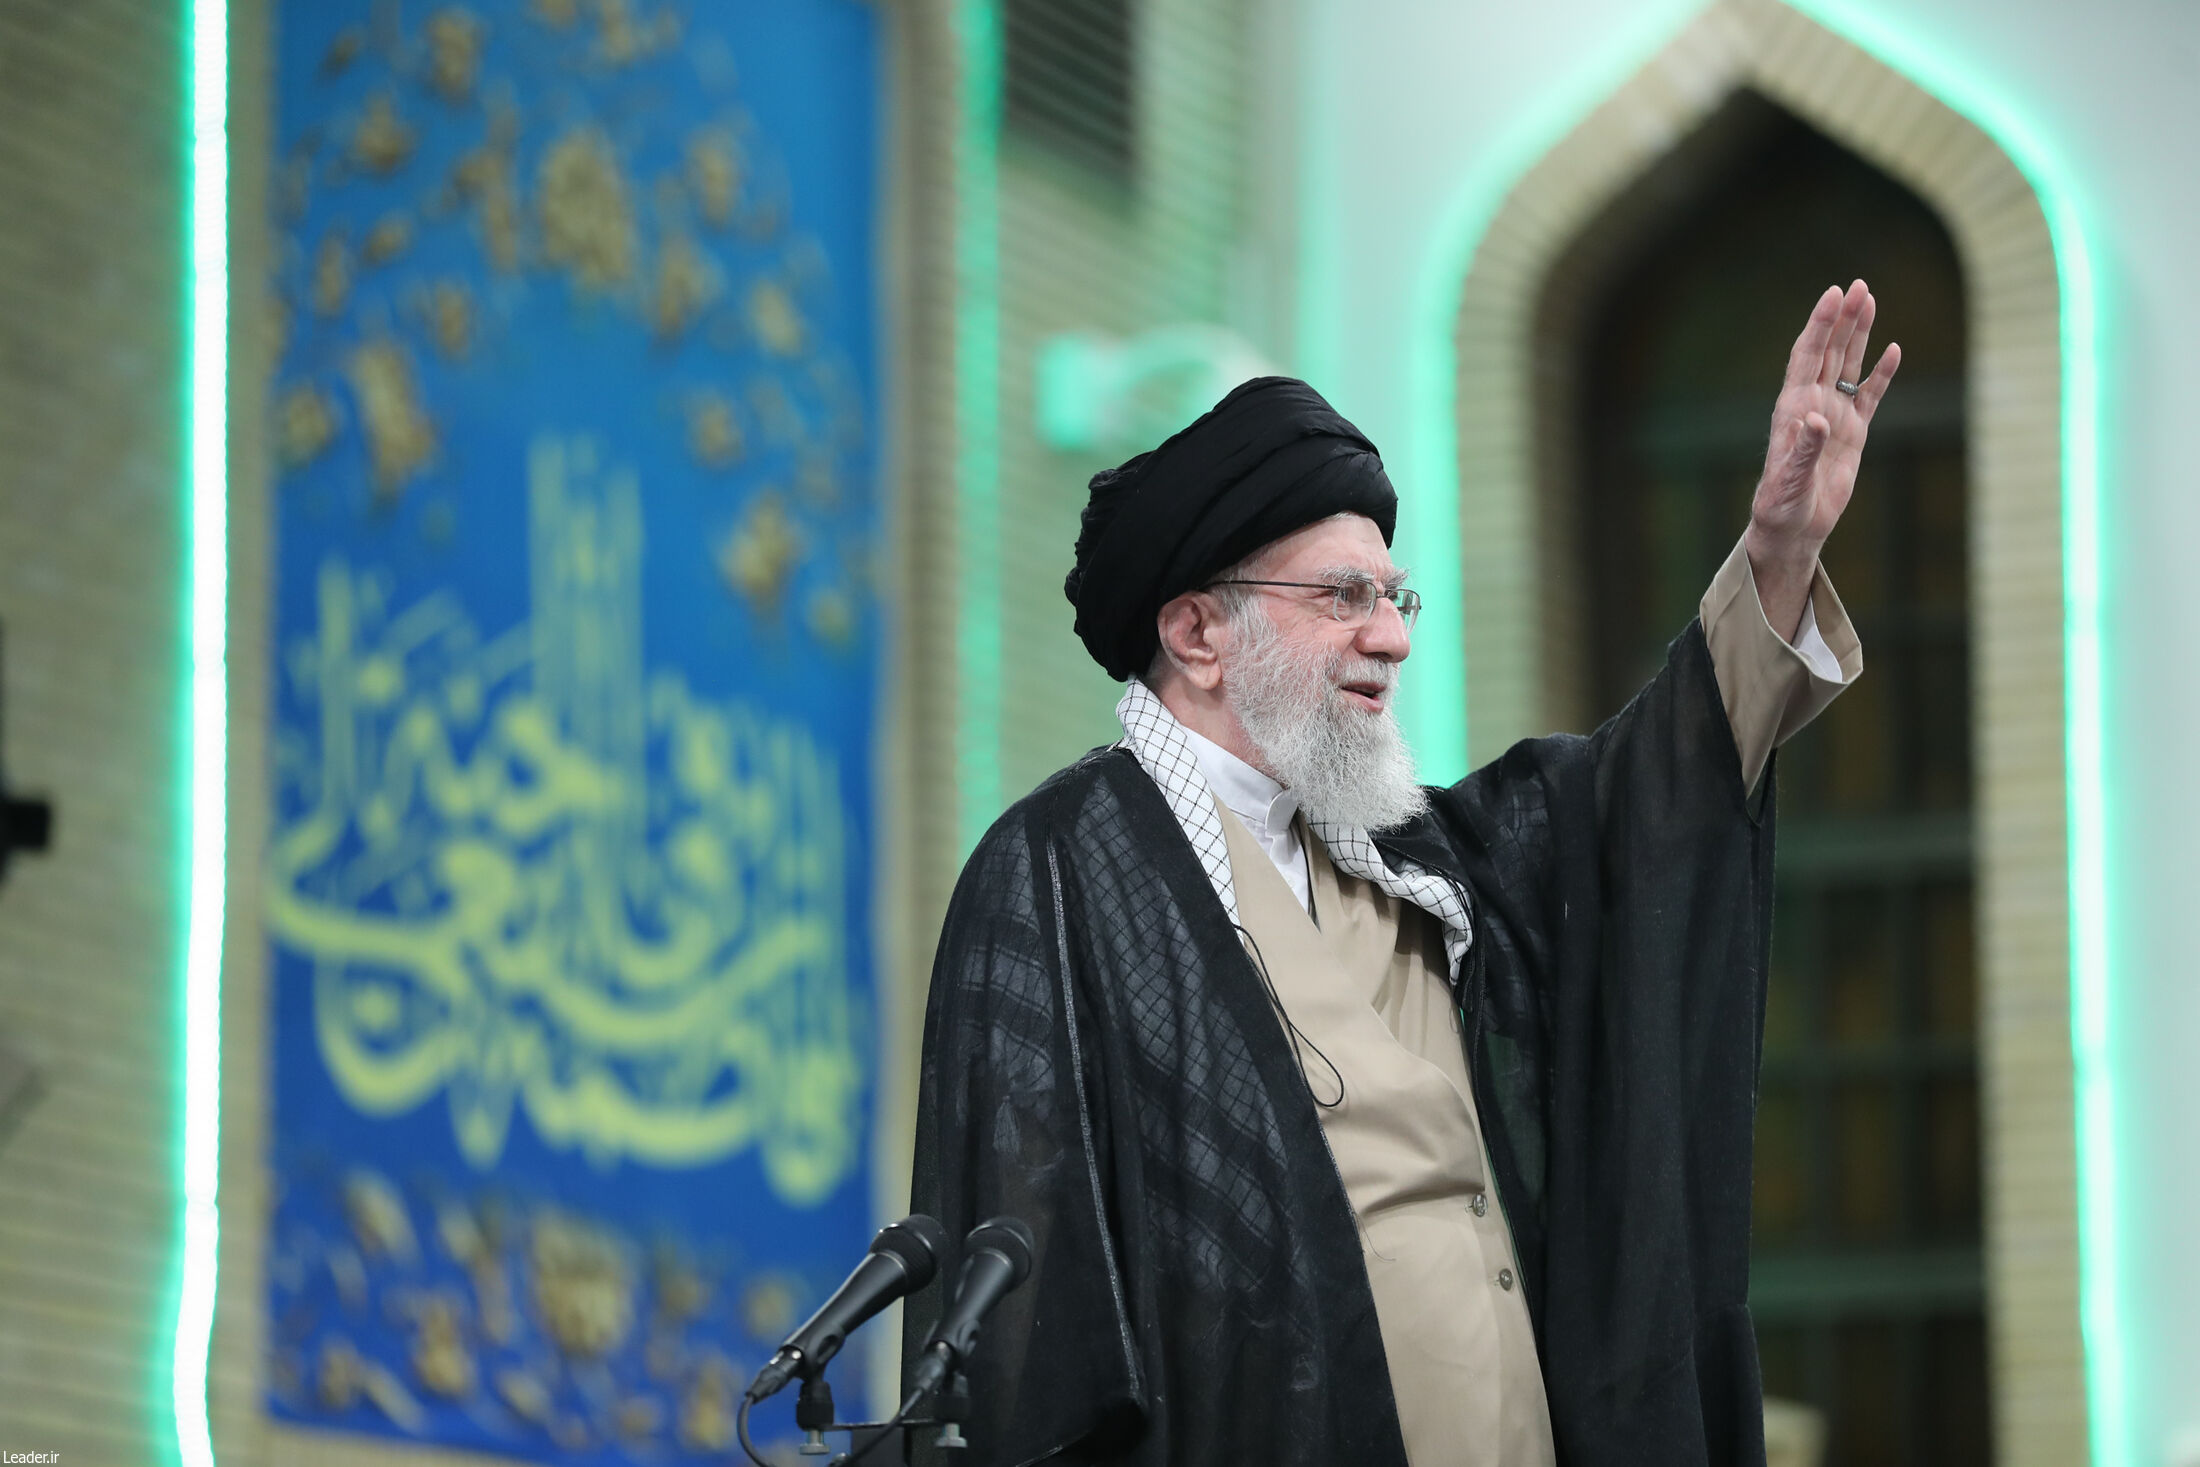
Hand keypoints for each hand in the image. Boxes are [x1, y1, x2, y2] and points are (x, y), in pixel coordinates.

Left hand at [1744, 280, 1900, 639]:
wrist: (1792, 527)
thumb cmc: (1782, 505)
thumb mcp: (1790, 480)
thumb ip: (1804, 449)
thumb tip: (1817, 420)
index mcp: (1793, 408)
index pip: (1807, 356)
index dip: (1820, 325)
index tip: (1833, 295)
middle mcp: (1812, 404)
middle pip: (1829, 352)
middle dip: (1842, 319)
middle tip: (1858, 285)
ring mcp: (1834, 416)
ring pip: (1848, 366)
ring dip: (1859, 335)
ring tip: (1870, 301)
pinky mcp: (1852, 433)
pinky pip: (1869, 396)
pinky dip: (1881, 374)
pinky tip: (1893, 350)